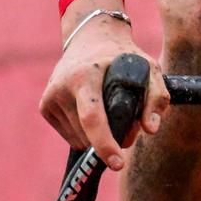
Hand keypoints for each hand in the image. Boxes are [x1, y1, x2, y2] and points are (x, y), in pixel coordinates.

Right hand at [37, 0, 170, 169]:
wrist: (90, 38)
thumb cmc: (123, 57)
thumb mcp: (148, 68)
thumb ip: (156, 97)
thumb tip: (150, 129)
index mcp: (87, 75)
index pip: (92, 117)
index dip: (104, 143)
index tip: (118, 163)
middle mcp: (63, 86)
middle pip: (87, 133)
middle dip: (109, 142)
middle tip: (127, 129)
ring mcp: (50, 96)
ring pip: (79, 139)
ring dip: (97, 138)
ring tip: (109, 113)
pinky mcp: (44, 106)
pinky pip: (70, 135)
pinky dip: (84, 133)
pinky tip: (91, 110)